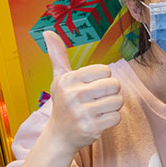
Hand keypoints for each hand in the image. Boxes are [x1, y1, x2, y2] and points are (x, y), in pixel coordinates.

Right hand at [43, 31, 121, 151]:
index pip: (105, 71)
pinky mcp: (91, 128)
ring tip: (98, 109)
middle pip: (114, 85)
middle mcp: (74, 95)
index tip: (91, 86)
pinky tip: (99, 120)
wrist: (60, 135)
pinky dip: (111, 119)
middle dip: (111, 92)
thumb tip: (48, 31)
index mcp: (69, 79)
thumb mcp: (59, 78)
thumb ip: (58, 55)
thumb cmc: (63, 102)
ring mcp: (82, 113)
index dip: (103, 78)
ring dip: (112, 106)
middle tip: (98, 98)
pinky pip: (117, 117)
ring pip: (117, 101)